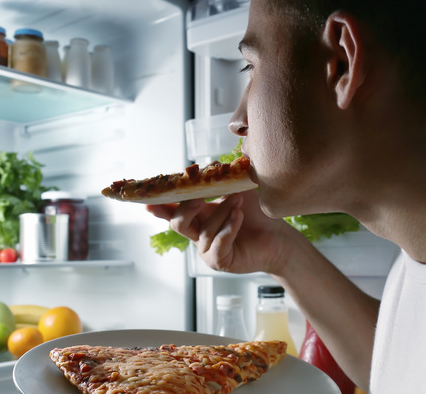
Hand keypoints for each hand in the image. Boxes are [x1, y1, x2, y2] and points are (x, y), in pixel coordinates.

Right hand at [146, 190, 296, 273]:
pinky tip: (238, 217)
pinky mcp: (221, 261)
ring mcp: (207, 250)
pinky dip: (228, 229)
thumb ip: (221, 179)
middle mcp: (198, 234)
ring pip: (203, 232)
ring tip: (238, 202)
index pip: (172, 211)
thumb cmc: (255, 215)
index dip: (159, 206)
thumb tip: (210, 164)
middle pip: (178, 223)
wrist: (277, 236)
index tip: (148, 200)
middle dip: (187, 208)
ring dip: (221, 213)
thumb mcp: (237, 191)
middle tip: (201, 197)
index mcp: (197, 217)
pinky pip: (218, 245)